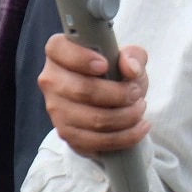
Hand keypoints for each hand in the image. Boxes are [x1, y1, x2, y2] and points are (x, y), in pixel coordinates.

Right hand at [39, 37, 150, 157]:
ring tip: (140, 108)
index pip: (58, 50)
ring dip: (126, 116)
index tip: (105, 65)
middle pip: (82, 90)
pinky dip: (126, 136)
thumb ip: (133, 56)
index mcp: (59, 53)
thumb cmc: (115, 73)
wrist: (111, 101)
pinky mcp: (66, 134)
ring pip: (93, 119)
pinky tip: (140, 126)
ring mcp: (55, 110)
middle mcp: (51, 80)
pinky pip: (96, 141)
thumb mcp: (128, 58)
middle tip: (136, 92)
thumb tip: (131, 68)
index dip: (81, 58)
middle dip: (118, 94)